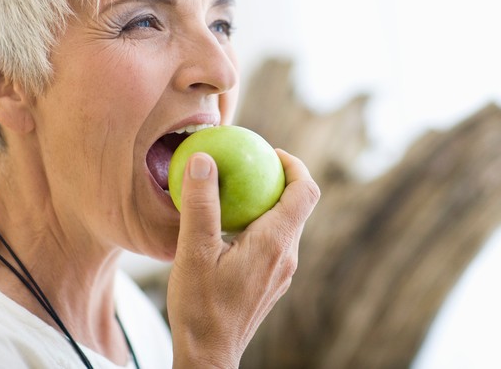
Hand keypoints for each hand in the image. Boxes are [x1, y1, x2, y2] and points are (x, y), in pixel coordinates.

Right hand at [166, 149, 319, 367]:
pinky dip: (260, 225)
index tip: (269, 152)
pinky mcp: (272, 283)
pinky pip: (275, 243)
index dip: (294, 164)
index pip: (305, 190)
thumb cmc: (200, 308)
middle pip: (298, 205)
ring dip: (268, 203)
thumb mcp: (194, 252)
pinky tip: (228, 230)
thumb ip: (201, 204)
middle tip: (248, 166)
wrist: (208, 358)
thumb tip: (206, 159)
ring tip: (234, 194)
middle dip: (278, 180)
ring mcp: (282, 272)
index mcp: (276, 242)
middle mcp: (288, 255)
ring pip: (286, 225)